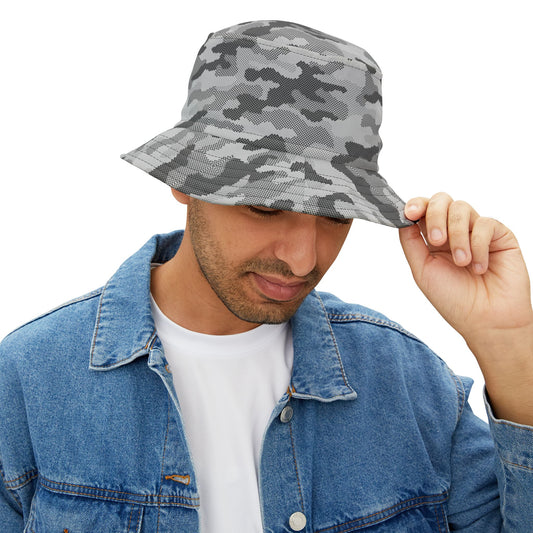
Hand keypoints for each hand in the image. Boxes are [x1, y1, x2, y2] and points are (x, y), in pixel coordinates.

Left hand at [399, 193, 532, 423]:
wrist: (485, 320)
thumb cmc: (454, 300)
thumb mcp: (421, 270)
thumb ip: (410, 242)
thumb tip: (402, 218)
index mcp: (433, 239)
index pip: (423, 209)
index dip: (416, 205)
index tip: (409, 212)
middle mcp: (454, 231)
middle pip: (441, 200)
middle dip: (435, 216)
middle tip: (436, 241)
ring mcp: (476, 231)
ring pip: (462, 208)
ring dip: (457, 235)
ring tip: (461, 262)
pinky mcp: (499, 235)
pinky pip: (485, 223)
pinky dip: (478, 245)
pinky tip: (479, 267)